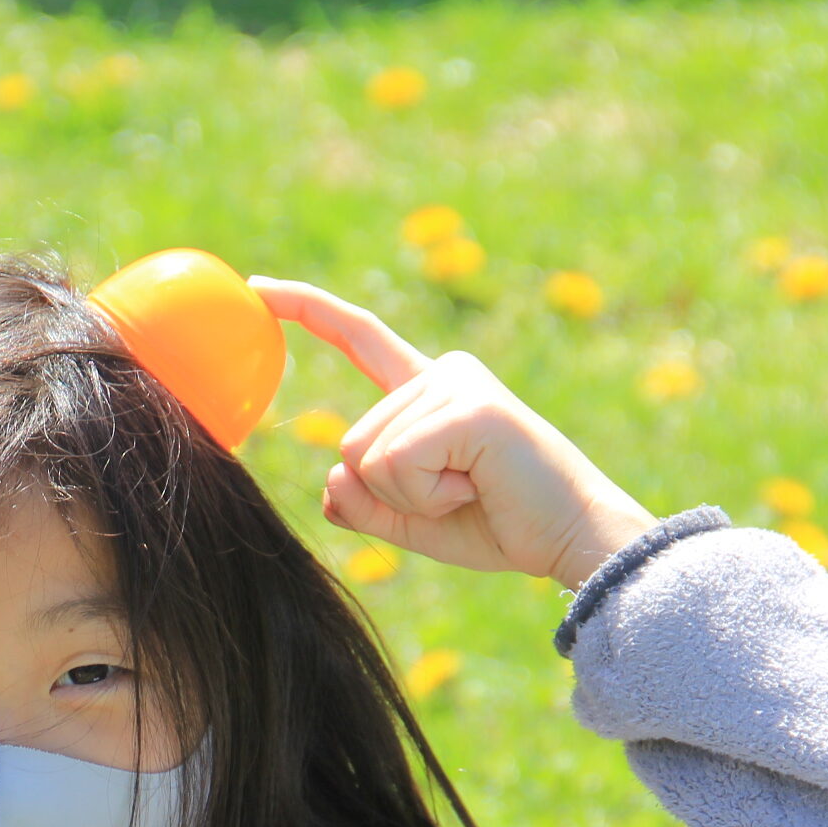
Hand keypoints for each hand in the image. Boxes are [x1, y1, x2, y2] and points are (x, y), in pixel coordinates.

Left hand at [250, 278, 657, 591]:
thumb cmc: (500, 525)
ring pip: (367, 455)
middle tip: (460, 494)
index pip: (358, 338)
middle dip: (391, 492)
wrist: (571, 539)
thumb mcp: (412, 519)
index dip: (306, 310)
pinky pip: (395, 462)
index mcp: (427, 391)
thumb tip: (331, 480)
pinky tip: (475, 486)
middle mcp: (441, 373)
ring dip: (412, 495)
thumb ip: (364, 500)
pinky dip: (426, 494)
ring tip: (472, 489)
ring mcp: (456, 383)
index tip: (256, 287)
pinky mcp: (469, 405)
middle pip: (350, 441)